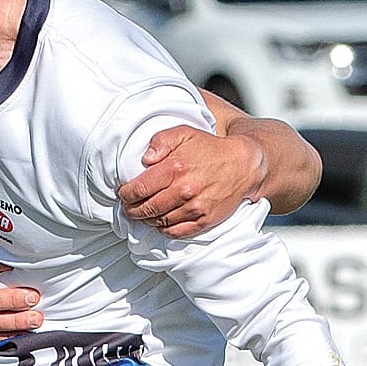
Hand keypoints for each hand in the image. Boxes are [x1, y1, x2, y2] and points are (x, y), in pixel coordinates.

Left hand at [117, 125, 266, 237]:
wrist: (243, 164)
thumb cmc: (211, 149)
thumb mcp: (184, 133)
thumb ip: (160, 141)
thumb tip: (145, 159)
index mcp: (175, 168)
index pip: (139, 189)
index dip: (126, 194)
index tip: (123, 193)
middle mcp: (184, 190)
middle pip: (146, 208)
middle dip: (132, 209)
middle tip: (128, 207)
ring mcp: (194, 207)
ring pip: (159, 221)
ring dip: (147, 219)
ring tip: (143, 213)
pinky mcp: (204, 220)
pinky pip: (177, 232)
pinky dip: (164, 229)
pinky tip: (161, 222)